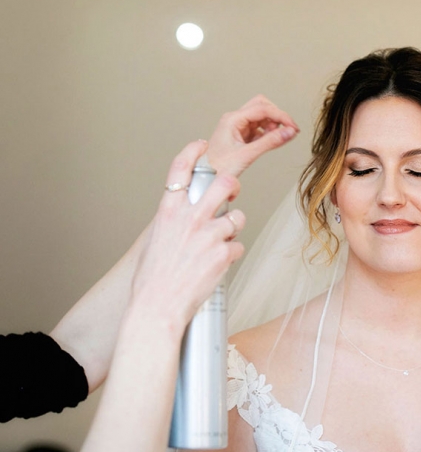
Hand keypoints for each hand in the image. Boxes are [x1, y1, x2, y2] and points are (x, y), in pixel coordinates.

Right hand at [130, 140, 245, 331]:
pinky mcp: (224, 252)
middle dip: (233, 186)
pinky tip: (216, 267)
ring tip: (218, 246)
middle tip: (232, 194)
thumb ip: (172, 223)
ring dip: (233, 229)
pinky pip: (237, 246)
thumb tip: (182, 218)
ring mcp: (209, 234)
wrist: (157, 307)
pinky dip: (230, 256)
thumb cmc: (152, 280)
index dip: (193, 152)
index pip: (180, 171)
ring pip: (237, 217)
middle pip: (224, 183)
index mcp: (168, 212)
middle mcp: (190, 218)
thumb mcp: (155, 241)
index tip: (202, 144)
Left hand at [206, 95, 299, 177]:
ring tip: (276, 139)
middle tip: (287, 130)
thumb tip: (289, 133)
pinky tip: (269, 142)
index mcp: (233, 119)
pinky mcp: (240, 135)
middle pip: (262, 106)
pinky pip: (258, 128)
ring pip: (261, 117)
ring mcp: (237, 127)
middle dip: (277, 116)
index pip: (263, 108)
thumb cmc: (218, 168)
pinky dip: (267, 133)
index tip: (293, 127)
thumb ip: (270, 142)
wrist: (205, 178)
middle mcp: (234, 119)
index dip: (281, 116)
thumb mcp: (247, 155)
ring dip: (272, 125)